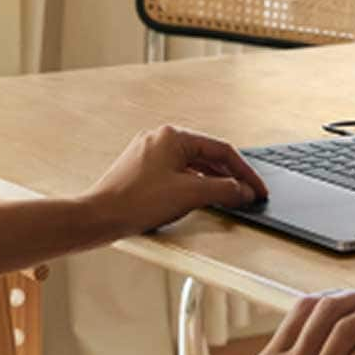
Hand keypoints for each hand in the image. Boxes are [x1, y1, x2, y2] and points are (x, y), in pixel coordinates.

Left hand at [83, 125, 268, 238]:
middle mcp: (160, 139)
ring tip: (229, 199)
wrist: (98, 218)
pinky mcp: (142, 170)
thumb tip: (244, 190)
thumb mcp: (189, 194)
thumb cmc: (135, 202)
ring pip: (192, 165)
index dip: (244, 172)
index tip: (257, 189)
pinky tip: (201, 198)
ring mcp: (149, 154)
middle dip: (230, 177)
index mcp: (173, 136)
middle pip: (207, 156)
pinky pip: (177, 173)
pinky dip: (194, 185)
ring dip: (213, 182)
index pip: (221, 150)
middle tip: (247, 194)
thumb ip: (223, 190)